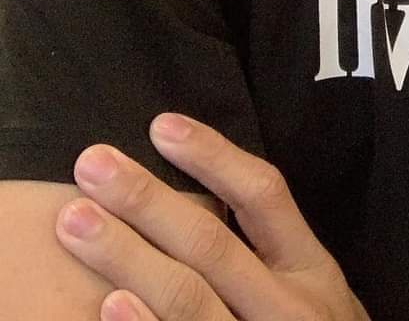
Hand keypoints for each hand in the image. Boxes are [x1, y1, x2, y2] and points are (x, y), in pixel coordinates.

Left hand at [54, 113, 370, 320]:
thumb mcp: (316, 292)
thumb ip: (273, 254)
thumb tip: (203, 191)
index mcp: (313, 271)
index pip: (263, 196)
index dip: (213, 156)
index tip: (161, 125)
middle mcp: (288, 310)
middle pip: (212, 245)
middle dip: (146, 200)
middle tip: (92, 164)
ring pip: (188, 299)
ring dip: (125, 256)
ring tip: (75, 222)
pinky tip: (107, 306)